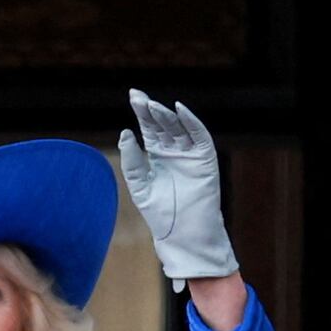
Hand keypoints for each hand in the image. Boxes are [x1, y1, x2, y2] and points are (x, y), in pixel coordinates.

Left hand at [117, 90, 238, 285]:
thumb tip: (125, 133)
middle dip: (151, 110)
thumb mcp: (139, 186)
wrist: (183, 235)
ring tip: (153, 107)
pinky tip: (180, 111)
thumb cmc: (161, 214)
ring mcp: (190, 154)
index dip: (142, 111)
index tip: (133, 96)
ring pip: (179, 127)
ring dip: (167, 115)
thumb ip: (131, 161)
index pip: (149, 127)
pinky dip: (191, 122)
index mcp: (156, 155)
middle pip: (162, 124)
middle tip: (139, 98)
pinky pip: (199, 136)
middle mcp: (174, 151)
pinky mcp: (205, 159)